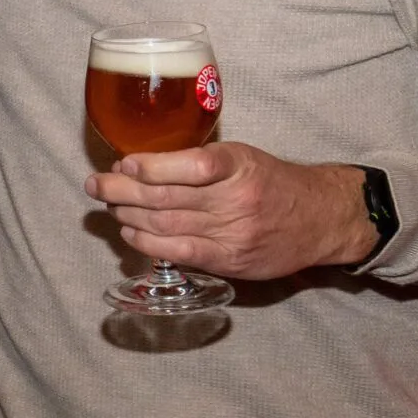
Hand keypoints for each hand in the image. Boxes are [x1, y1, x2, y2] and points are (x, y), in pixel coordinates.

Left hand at [88, 143, 374, 281]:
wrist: (321, 218)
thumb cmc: (274, 181)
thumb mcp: (242, 156)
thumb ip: (199, 161)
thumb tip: (139, 165)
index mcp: (239, 165)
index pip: (189, 165)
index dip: (149, 167)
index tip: (122, 164)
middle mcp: (235, 200)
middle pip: (167, 197)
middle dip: (122, 191)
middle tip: (96, 185)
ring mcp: (233, 234)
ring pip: (167, 224)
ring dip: (128, 216)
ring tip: (108, 206)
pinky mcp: (230, 260)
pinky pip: (180, 252)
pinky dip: (148, 242)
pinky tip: (130, 233)